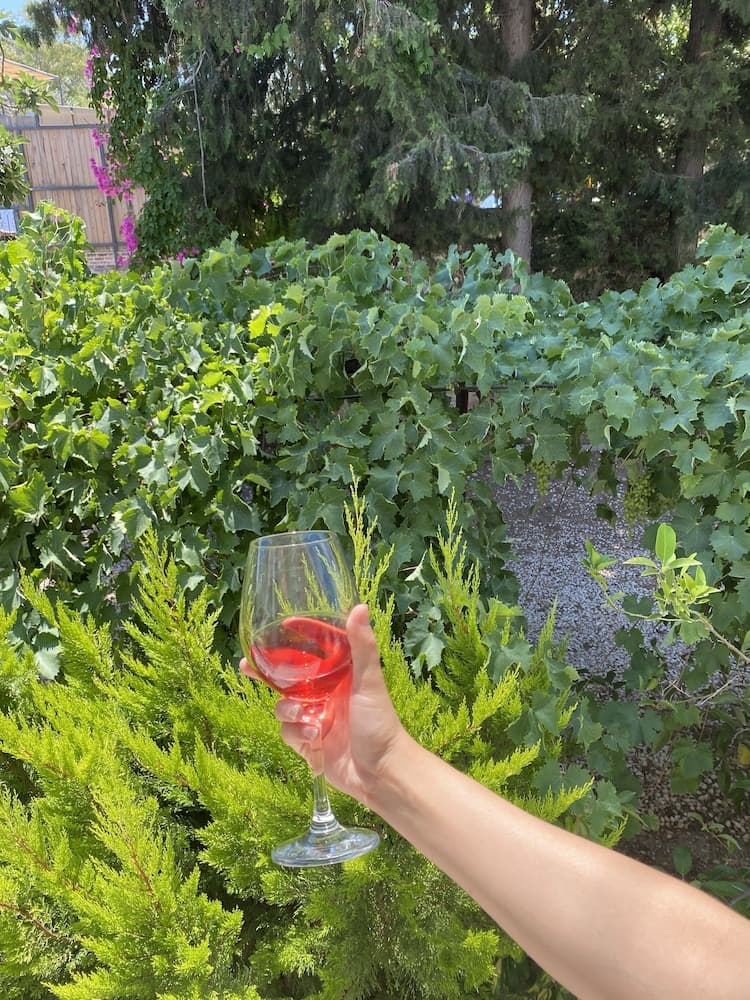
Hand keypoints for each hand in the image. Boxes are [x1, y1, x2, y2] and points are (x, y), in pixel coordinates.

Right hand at [240, 604, 406, 805]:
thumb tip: (359, 606)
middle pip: (288, 679)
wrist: (381, 772)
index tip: (278, 627)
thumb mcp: (369, 682)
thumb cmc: (380, 723)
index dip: (293, 641)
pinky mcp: (310, 743)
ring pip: (284, 707)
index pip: (311, 653)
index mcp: (339, 677)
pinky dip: (298, 735)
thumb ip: (362, 647)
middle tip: (246, 666)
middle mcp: (325, 695)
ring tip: (310, 720)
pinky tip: (316, 740)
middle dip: (267, 675)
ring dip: (290, 712)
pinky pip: (288, 733)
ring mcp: (316, 719)